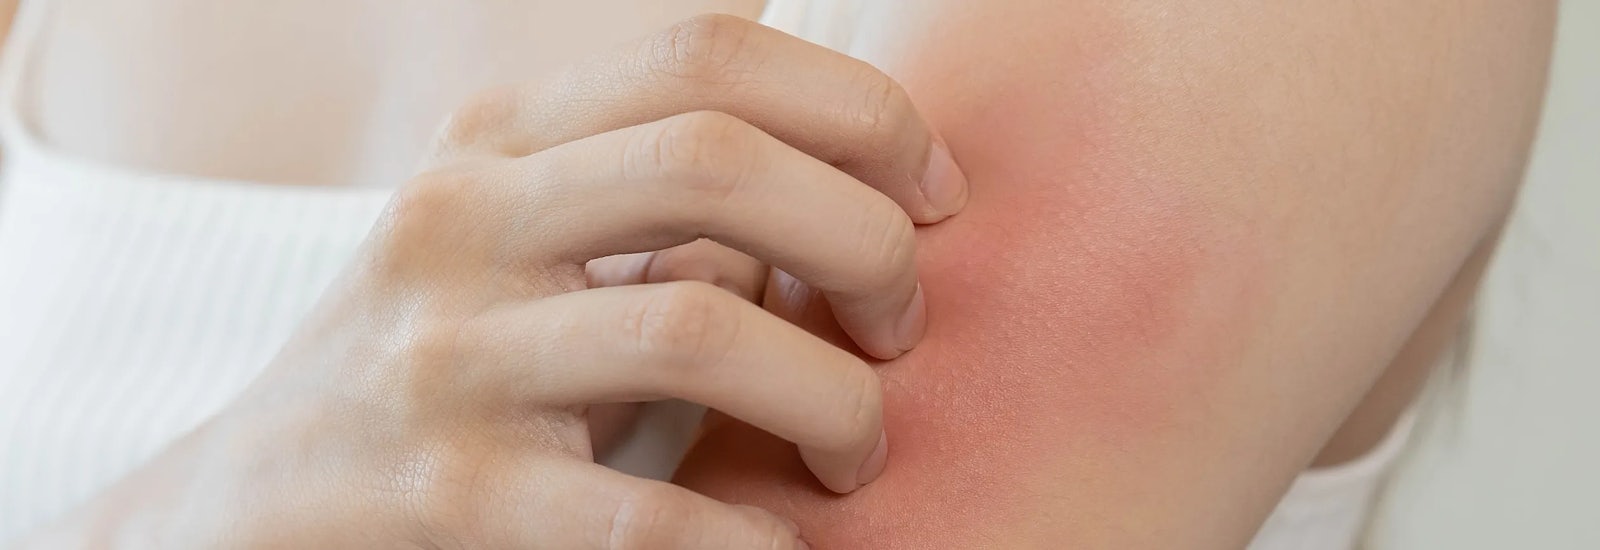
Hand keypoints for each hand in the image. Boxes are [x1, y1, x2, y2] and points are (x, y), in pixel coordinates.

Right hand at [27, 14, 967, 549]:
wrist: (239, 510)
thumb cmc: (440, 366)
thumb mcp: (525, 242)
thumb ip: (656, 195)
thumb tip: (854, 180)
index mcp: (496, 140)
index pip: (705, 55)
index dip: (857, 108)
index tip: (932, 194)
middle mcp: (458, 221)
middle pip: (715, 159)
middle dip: (863, 239)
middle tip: (904, 324)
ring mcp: (441, 358)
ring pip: (698, 328)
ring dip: (834, 397)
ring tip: (853, 449)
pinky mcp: (440, 499)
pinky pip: (647, 520)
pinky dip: (752, 541)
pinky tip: (780, 549)